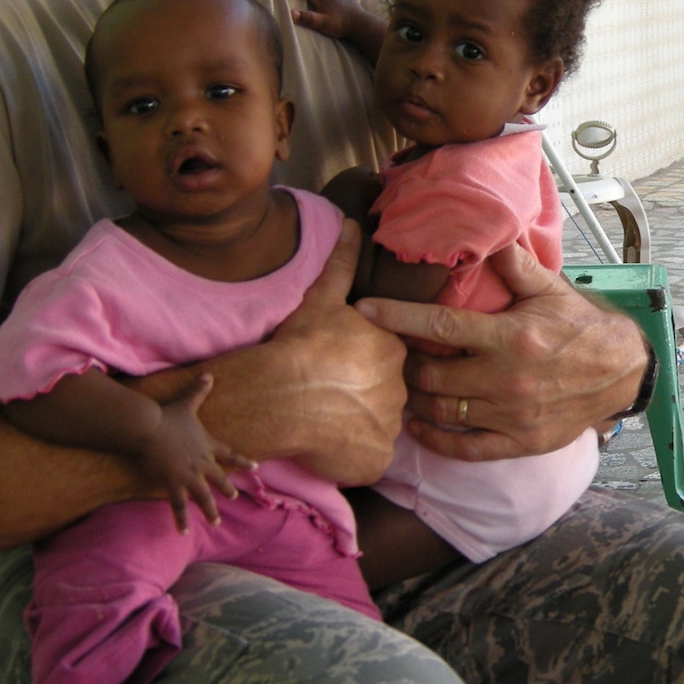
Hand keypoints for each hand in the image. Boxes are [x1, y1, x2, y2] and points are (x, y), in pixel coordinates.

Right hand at [139, 376, 250, 531]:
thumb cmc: (167, 416)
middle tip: (234, 497)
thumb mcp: (187, 403)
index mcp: (207, 445)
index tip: (255, 467)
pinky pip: (179, 506)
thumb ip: (199, 391)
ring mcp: (189, 475)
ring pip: (203, 497)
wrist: (150, 428)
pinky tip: (183, 532)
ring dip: (210, 510)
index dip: (242, 461)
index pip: (230, 454)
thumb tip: (208, 375)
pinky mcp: (174, 484)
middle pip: (219, 478)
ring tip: (216, 522)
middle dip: (226, 488)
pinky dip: (181, 520)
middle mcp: (202, 462)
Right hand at [261, 223, 409, 483]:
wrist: (282, 395)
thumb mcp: (324, 297)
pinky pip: (368, 458)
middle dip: (364, 395)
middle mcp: (401, 389)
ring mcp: (391, 426)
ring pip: (379, 426)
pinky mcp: (377, 459)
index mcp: (394, 351)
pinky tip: (329, 443)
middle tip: (331, 394)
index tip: (342, 369)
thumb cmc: (303, 344)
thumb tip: (353, 224)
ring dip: (358, 425)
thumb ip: (343, 263)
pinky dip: (352, 454)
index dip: (364, 365)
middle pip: (388, 394)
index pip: (391, 360)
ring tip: (326, 419)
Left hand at [355, 244, 647, 460]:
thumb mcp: (551, 290)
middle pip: (431, 376)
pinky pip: (465, 447)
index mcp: (511, 337)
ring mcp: (512, 415)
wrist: (622, 372)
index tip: (364, 311)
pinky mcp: (519, 442)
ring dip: (413, 398)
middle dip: (402, 364)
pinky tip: (418, 425)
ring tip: (400, 384)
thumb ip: (514, 264)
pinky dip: (435, 438)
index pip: (440, 327)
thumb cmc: (581, 327)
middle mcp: (507, 379)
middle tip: (388, 354)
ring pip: (442, 411)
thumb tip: (487, 232)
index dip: (397, 318)